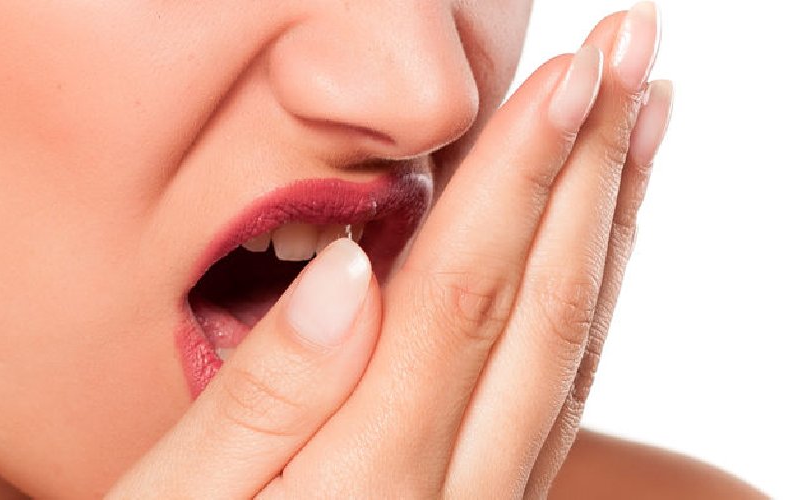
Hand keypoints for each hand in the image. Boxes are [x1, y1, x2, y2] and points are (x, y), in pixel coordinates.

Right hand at [108, 4, 672, 497]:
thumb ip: (266, 394)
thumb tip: (346, 272)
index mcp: (368, 478)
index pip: (466, 294)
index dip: (522, 178)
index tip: (571, 75)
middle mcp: (455, 495)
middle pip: (544, 308)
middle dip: (592, 170)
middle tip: (634, 54)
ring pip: (575, 346)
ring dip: (614, 221)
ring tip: (645, 121)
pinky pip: (564, 391)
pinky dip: (594, 297)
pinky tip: (602, 239)